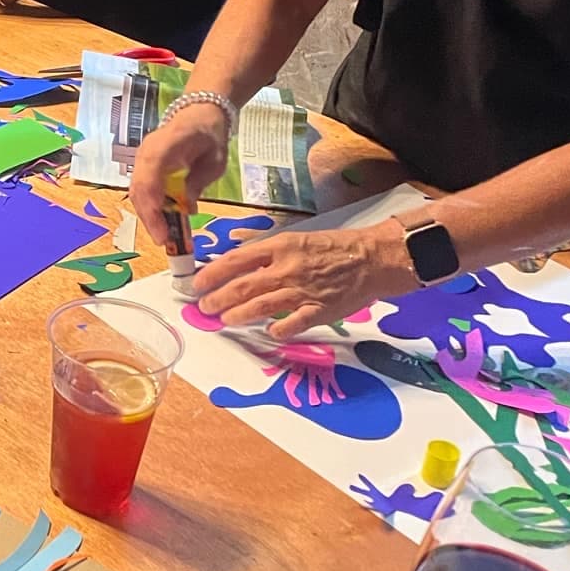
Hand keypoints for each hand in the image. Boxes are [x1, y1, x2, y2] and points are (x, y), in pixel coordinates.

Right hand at [131, 103, 232, 245]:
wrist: (200, 113)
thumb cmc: (209, 136)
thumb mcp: (214, 161)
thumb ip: (198, 182)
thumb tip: (186, 208)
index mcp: (165, 145)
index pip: (150, 178)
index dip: (153, 206)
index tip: (163, 230)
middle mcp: (146, 152)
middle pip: (139, 189)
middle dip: (149, 218)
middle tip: (164, 241)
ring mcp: (142, 159)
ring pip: (137, 193)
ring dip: (148, 216)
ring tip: (164, 235)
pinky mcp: (143, 167)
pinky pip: (141, 190)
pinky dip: (150, 208)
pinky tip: (163, 222)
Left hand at [191, 217, 415, 339]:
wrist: (372, 259)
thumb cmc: (332, 247)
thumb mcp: (295, 238)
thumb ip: (265, 250)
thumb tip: (234, 256)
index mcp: (280, 247)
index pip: (236, 260)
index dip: (213, 273)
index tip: (198, 283)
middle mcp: (287, 269)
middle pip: (243, 286)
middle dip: (218, 298)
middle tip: (204, 307)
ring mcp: (302, 291)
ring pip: (260, 307)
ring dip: (238, 315)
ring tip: (224, 320)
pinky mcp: (318, 311)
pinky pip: (291, 324)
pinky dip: (276, 330)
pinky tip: (267, 332)